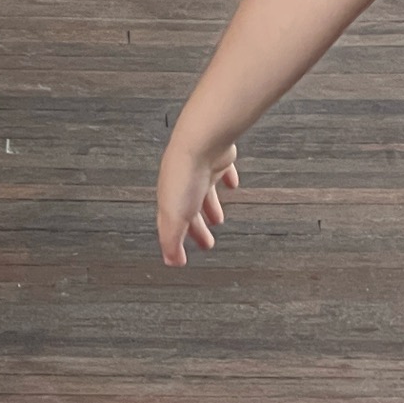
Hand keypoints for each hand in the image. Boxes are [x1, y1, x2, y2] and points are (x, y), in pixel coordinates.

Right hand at [157, 137, 240, 265]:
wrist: (201, 141)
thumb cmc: (184, 175)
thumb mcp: (174, 216)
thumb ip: (171, 240)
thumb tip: (171, 261)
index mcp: (170, 199)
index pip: (170, 226)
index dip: (175, 242)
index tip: (180, 257)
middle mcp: (183, 185)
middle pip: (189, 212)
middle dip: (197, 230)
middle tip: (206, 244)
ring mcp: (201, 171)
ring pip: (205, 194)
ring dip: (211, 208)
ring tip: (218, 220)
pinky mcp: (219, 159)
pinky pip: (224, 171)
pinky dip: (228, 180)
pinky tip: (233, 184)